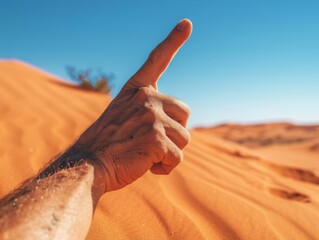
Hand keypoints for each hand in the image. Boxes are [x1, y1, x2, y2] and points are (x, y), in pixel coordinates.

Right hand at [74, 19, 191, 191]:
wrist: (88, 165)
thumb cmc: (107, 144)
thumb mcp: (123, 117)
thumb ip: (147, 112)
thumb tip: (178, 124)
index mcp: (136, 90)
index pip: (157, 60)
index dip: (173, 41)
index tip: (187, 23)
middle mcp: (146, 98)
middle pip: (185, 114)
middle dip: (174, 131)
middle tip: (151, 141)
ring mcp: (151, 116)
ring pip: (184, 137)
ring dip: (170, 151)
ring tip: (145, 154)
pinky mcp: (156, 138)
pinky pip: (178, 157)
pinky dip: (166, 166)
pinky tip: (148, 166)